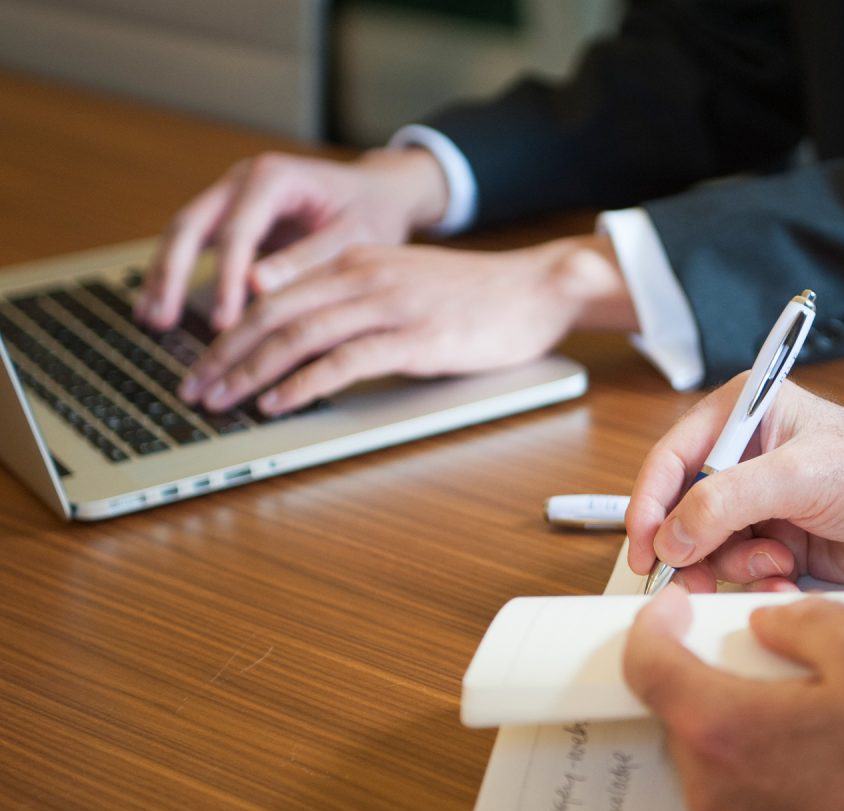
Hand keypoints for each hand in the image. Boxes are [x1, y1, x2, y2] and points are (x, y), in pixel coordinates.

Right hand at [138, 147, 448, 334]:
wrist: (378, 194)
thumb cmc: (371, 214)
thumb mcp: (353, 238)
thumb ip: (308, 260)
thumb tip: (258, 287)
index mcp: (274, 178)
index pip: (238, 231)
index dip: (227, 279)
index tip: (224, 322)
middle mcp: (243, 180)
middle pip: (191, 224)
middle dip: (172, 273)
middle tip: (160, 320)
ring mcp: (232, 196)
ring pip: (184, 233)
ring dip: (164, 275)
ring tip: (151, 319)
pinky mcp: (231, 217)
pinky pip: (197, 245)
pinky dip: (178, 274)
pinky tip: (163, 306)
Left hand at [173, 234, 633, 414]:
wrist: (537, 289)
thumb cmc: (476, 297)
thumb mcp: (404, 286)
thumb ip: (356, 302)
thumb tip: (305, 342)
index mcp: (355, 262)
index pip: (273, 294)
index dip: (227, 331)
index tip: (202, 364)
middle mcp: (364, 276)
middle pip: (272, 314)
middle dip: (224, 355)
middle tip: (194, 389)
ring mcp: (390, 306)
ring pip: (299, 335)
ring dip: (251, 372)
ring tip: (223, 401)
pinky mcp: (416, 337)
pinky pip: (345, 360)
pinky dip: (304, 383)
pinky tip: (279, 403)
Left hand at [623, 588, 843, 810]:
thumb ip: (804, 621)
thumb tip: (771, 622)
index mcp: (724, 730)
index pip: (644, 665)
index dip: (653, 623)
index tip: (677, 606)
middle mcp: (714, 788)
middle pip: (679, 707)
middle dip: (710, 666)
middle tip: (764, 645)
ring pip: (712, 748)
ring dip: (741, 711)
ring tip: (812, 695)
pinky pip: (740, 785)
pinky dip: (762, 753)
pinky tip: (825, 741)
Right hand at [625, 381, 843, 590]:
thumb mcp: (801, 475)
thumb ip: (726, 501)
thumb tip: (672, 537)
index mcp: (747, 415)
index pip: (673, 458)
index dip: (651, 503)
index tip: (644, 547)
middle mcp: (750, 459)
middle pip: (683, 509)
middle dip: (690, 546)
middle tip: (695, 577)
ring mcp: (768, 505)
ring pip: (711, 548)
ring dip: (734, 566)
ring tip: (775, 568)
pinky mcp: (787, 546)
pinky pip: (744, 573)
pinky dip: (759, 584)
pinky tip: (791, 581)